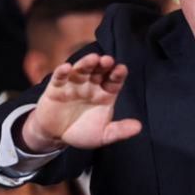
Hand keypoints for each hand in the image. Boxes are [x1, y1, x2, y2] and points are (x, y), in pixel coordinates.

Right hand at [20, 54, 141, 152]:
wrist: (57, 136)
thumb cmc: (82, 132)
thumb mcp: (104, 135)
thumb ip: (120, 130)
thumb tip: (138, 127)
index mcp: (105, 94)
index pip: (114, 81)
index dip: (118, 74)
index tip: (122, 69)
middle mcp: (91, 85)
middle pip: (99, 71)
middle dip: (103, 65)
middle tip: (108, 60)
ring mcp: (74, 84)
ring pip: (81, 70)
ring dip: (86, 63)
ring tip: (93, 59)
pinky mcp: (56, 88)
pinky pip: (59, 77)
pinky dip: (62, 71)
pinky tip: (67, 68)